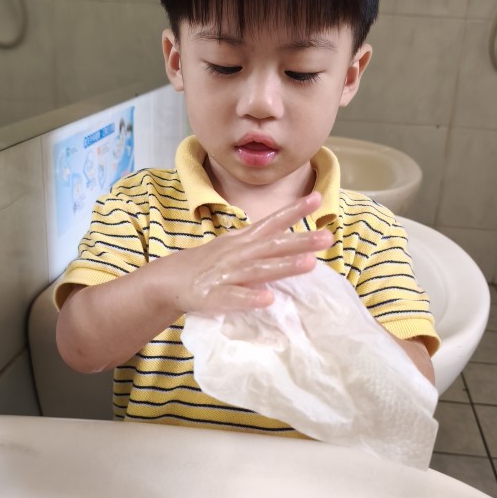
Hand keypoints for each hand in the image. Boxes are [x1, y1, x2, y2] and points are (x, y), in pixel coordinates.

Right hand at [169, 191, 332, 314]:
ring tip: (309, 264)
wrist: (169, 280)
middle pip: (273, 245)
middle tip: (327, 237)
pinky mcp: (215, 295)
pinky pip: (234, 297)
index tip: (318, 198)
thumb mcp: (235, 247)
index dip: (295, 210)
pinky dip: (250, 298)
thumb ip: (262, 245)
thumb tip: (297, 246)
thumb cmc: (209, 264)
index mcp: (244, 240)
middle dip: (300, 241)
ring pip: (259, 269)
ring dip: (284, 266)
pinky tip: (268, 300)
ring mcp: (227, 273)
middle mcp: (238, 253)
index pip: (273, 222)